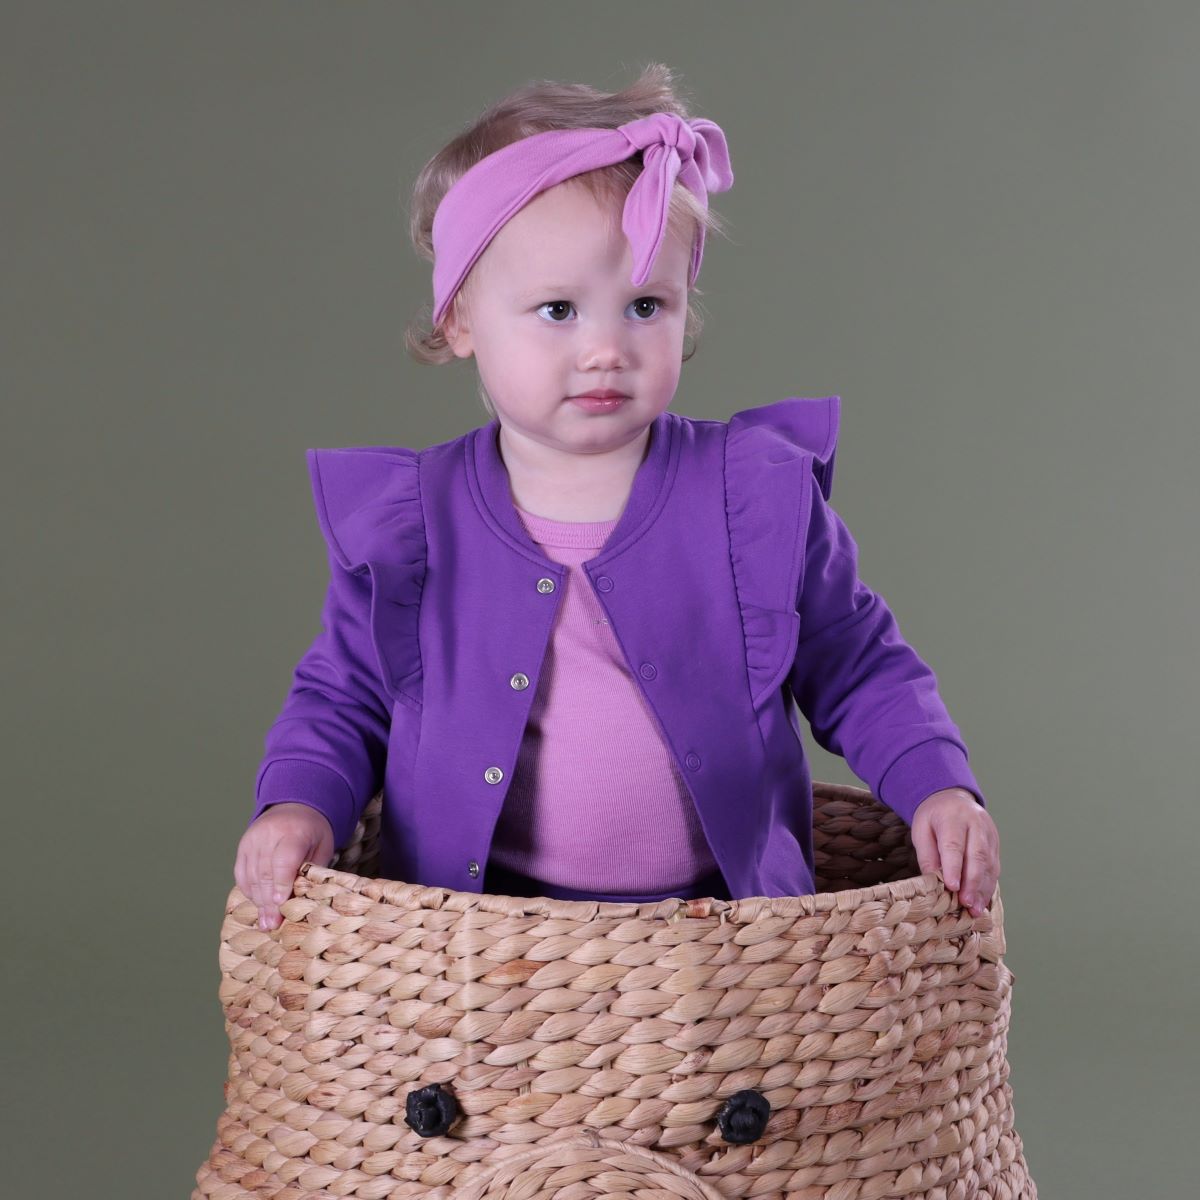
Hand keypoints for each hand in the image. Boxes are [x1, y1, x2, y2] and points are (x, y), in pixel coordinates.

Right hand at [234, 802, 334, 930]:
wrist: (294, 806)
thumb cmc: (313, 831)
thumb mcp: (323, 845)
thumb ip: (313, 869)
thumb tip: (302, 899)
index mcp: (293, 831)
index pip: (284, 860)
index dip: (282, 883)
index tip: (280, 903)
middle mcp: (268, 834)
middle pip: (265, 872)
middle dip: (269, 901)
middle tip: (273, 924)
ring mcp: (252, 839)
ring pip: (252, 875)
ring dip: (258, 901)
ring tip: (266, 922)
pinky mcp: (243, 846)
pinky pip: (242, 873)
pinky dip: (249, 890)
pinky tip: (258, 905)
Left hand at [910, 787, 999, 917]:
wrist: (952, 798)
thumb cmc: (933, 817)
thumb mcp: (921, 829)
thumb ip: (927, 854)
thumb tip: (933, 882)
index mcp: (953, 817)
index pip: (954, 844)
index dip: (954, 867)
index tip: (952, 888)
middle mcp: (976, 824)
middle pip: (977, 856)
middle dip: (972, 883)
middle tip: (966, 904)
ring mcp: (989, 833)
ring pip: (989, 863)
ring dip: (982, 889)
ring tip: (974, 909)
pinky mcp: (996, 843)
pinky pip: (995, 867)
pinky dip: (989, 886)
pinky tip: (982, 901)